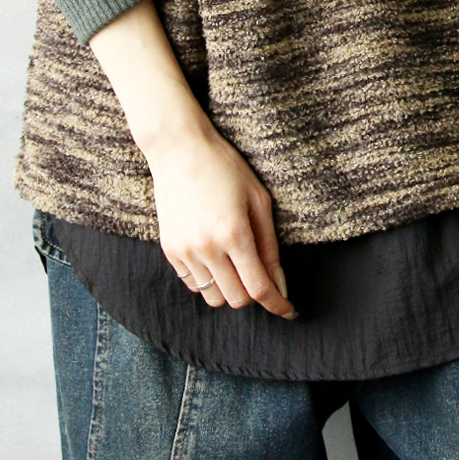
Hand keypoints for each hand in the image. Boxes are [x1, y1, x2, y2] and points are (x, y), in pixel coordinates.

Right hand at [148, 121, 296, 317]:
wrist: (178, 149)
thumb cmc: (225, 167)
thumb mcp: (258, 200)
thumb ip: (269, 244)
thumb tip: (279, 282)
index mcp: (234, 234)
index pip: (259, 289)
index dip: (277, 304)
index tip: (289, 310)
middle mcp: (207, 248)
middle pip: (237, 299)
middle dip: (255, 294)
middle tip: (262, 275)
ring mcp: (184, 251)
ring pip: (213, 297)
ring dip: (231, 289)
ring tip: (237, 265)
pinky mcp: (169, 250)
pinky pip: (193, 284)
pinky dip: (209, 280)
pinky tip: (216, 257)